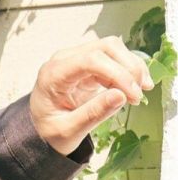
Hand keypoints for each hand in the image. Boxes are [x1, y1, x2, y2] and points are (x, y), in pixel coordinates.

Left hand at [29, 34, 155, 156]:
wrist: (41, 130)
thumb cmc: (48, 132)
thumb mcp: (67, 131)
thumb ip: (92, 114)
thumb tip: (120, 96)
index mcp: (53, 75)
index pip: (90, 60)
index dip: (117, 73)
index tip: (132, 95)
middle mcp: (64, 60)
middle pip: (105, 47)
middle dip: (128, 68)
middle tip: (138, 95)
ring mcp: (76, 58)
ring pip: (113, 48)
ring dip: (131, 67)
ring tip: (139, 92)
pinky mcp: (88, 63)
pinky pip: (113, 58)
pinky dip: (128, 70)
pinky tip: (135, 87)